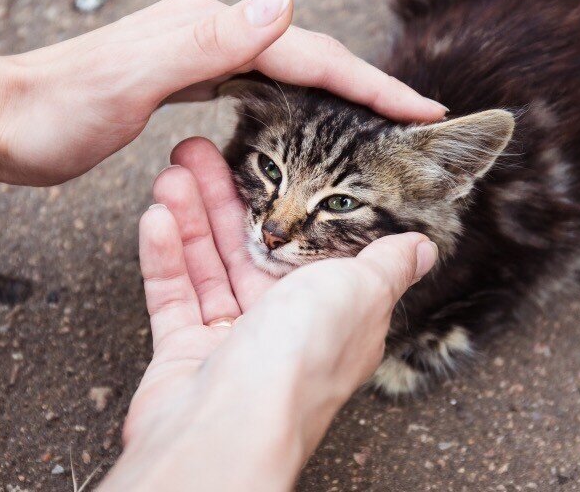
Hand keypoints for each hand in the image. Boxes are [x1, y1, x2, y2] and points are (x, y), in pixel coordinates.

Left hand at [0, 0, 445, 184]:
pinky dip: (295, 101)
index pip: (308, 57)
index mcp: (208, 32)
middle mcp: (209, 34)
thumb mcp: (130, 77)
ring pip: (286, 71)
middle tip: (414, 121)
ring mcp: (196, 54)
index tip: (420, 112)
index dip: (369, 86)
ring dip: (336, 93)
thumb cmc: (53, 111)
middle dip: (365, 88)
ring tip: (376, 120)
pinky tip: (302, 118)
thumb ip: (207, 39)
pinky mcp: (183, 79)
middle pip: (306, 58)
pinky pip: (258, 86)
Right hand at [98, 139, 437, 491]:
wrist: (228, 429)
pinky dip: (165, 256)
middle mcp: (286, 328)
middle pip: (250, 247)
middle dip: (224, 197)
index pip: (308, 245)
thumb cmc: (300, 360)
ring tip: (172, 169)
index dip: (285, 201)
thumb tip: (423, 248)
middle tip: (197, 150)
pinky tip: (156, 216)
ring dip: (190, 216)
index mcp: (335, 313)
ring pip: (209, 265)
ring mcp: (233, 342)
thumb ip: (386, 263)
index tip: (261, 163)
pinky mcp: (186, 356)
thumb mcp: (360, 292)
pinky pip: (174, 296)